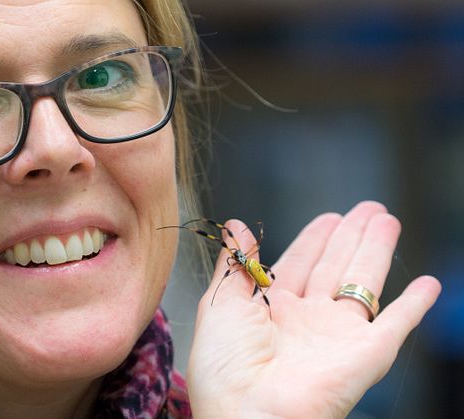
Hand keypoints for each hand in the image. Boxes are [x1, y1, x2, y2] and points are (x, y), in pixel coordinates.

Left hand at [186, 201, 440, 417]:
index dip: (314, 240)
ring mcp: (337, 336)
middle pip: (335, 267)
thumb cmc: (223, 365)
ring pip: (364, 283)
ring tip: (388, 221)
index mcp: (270, 309)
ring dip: (378, 251)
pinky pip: (397, 324)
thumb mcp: (219, 304)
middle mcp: (306, 320)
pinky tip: (429, 285)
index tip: (329, 217)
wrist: (246, 411)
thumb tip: (236, 226)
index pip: (298, 264)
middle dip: (351, 236)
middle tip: (369, 208)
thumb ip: (234, 263)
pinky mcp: (366, 354)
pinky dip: (415, 305)